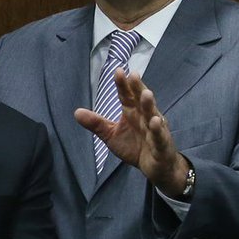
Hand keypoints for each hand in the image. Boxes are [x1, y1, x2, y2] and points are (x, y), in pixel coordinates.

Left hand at [74, 69, 190, 197]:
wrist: (155, 167)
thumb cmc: (135, 146)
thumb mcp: (111, 135)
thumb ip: (96, 123)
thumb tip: (76, 112)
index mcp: (132, 112)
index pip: (127, 96)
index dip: (123, 84)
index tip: (118, 71)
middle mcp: (145, 117)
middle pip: (141, 100)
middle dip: (138, 88)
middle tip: (134, 75)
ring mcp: (155, 129)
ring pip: (153, 115)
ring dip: (150, 105)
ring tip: (146, 94)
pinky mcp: (161, 144)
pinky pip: (159, 136)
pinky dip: (158, 129)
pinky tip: (155, 121)